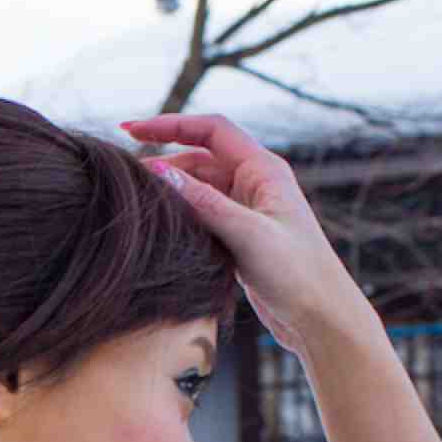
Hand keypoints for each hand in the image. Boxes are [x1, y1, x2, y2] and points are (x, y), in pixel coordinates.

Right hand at [120, 113, 375, 360]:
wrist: (319, 316)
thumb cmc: (297, 273)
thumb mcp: (247, 235)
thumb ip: (204, 203)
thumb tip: (160, 171)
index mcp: (264, 170)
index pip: (211, 130)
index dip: (170, 125)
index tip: (129, 130)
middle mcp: (254, 184)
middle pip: (198, 158)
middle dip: (161, 159)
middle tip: (121, 174)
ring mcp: (245, 211)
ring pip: (197, 188)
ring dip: (168, 190)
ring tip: (134, 202)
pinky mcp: (238, 237)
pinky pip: (200, 215)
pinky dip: (177, 215)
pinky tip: (155, 227)